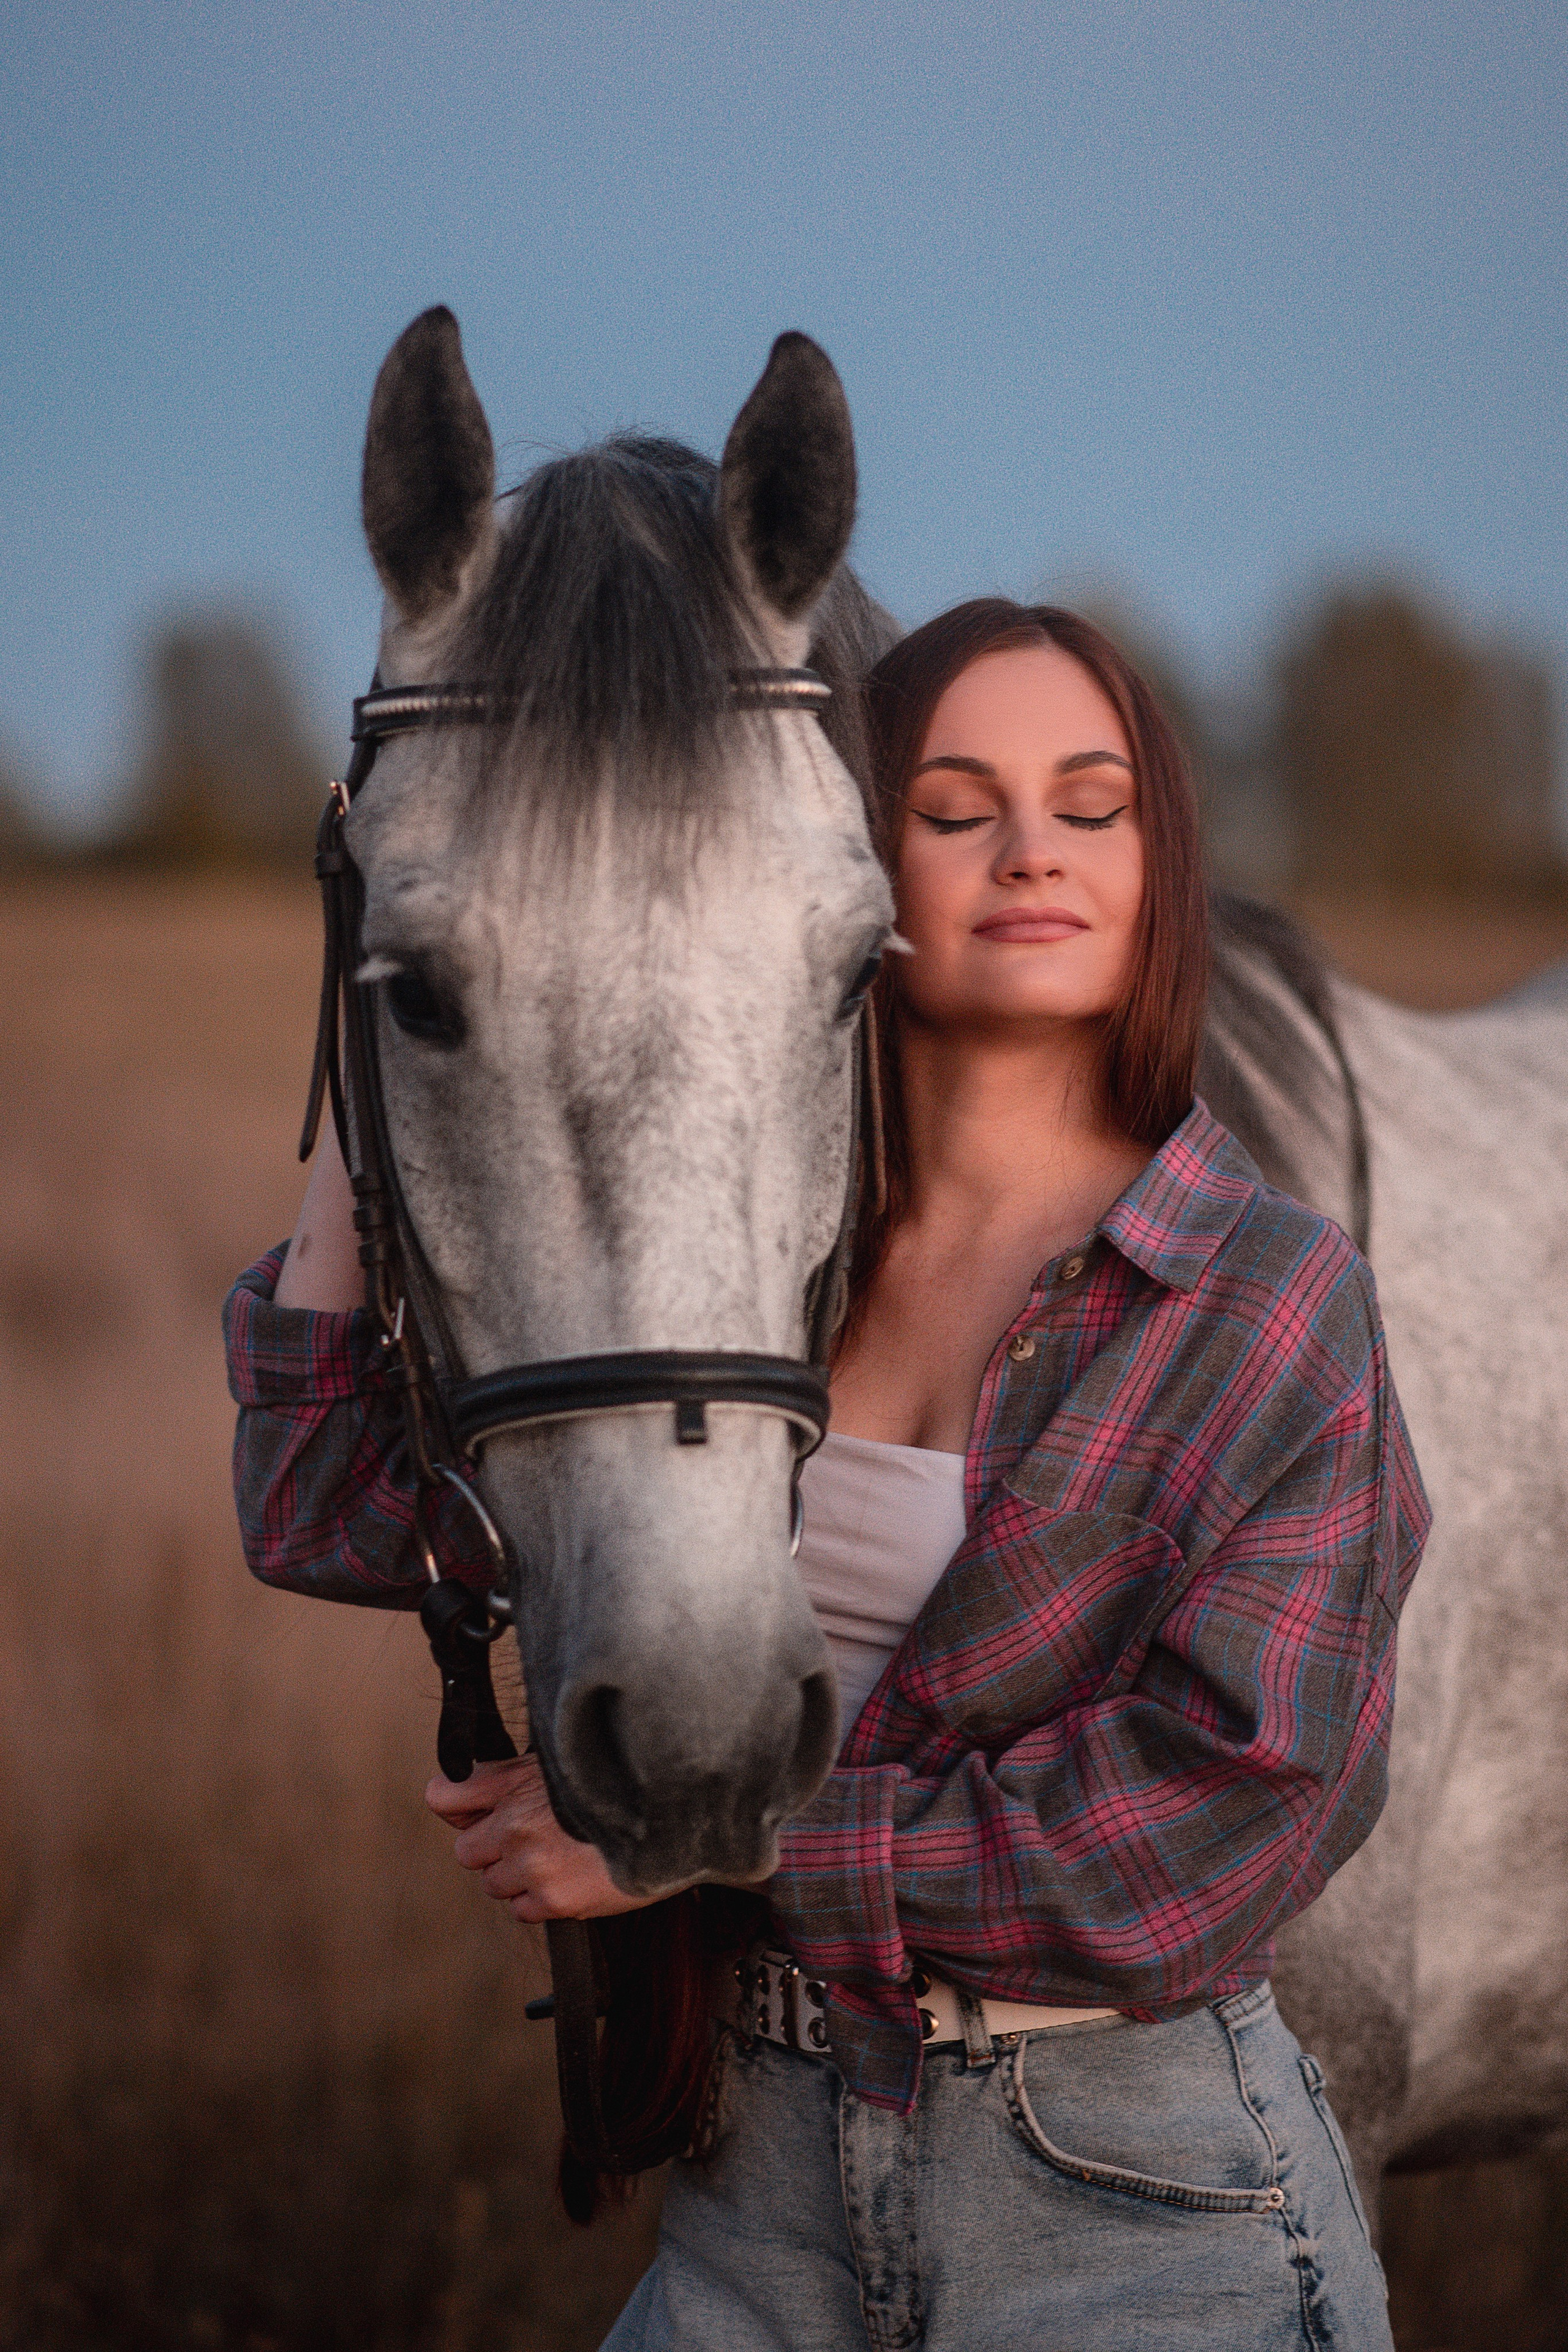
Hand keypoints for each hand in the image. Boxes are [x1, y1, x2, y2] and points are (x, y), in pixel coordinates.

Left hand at [424, 1754, 669, 1921]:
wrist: (670, 1817)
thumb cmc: (620, 1783)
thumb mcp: (563, 1761)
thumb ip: (517, 1774)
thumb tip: (477, 1791)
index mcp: (515, 1782)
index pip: (443, 1797)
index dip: (458, 1807)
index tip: (477, 1812)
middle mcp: (514, 1824)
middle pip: (467, 1852)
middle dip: (493, 1849)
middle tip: (532, 1840)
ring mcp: (532, 1865)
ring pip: (494, 1884)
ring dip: (518, 1877)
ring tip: (560, 1857)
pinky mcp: (554, 1900)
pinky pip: (523, 1910)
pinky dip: (541, 1900)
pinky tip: (573, 1876)